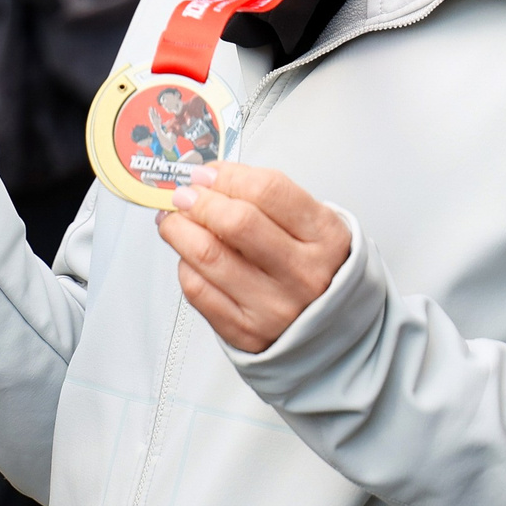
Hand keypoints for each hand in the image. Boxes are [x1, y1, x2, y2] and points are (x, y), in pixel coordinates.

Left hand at [158, 163, 354, 352]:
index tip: (207, 173)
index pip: (268, 190)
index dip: (227, 175)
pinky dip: (184, 265)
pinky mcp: (245, 331)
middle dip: (198, 200)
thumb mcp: (311, 225)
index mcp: (324, 237)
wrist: (331, 327)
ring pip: (207, 255)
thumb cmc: (314, 268)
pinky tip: (190, 258)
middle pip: (236, 222)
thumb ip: (265, 198)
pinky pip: (198, 290)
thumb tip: (208, 178)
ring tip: (175, 220)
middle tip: (186, 196)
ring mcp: (274, 306)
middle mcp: (303, 273)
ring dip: (179, 229)